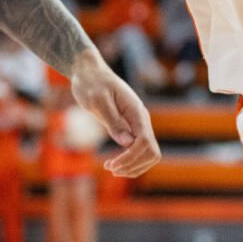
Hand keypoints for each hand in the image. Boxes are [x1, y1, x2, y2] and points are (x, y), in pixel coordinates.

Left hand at [69, 49, 161, 177]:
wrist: (90, 73)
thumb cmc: (92, 84)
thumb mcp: (98, 100)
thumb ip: (113, 120)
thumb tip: (127, 143)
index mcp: (136, 112)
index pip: (144, 142)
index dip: (131, 158)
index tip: (111, 165)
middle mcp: (141, 119)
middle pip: (152, 152)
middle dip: (134, 165)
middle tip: (111, 168)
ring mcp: (137, 125)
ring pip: (149, 154)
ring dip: (133, 167)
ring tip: (112, 168)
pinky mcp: (130, 128)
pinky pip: (139, 150)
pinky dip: (130, 162)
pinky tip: (114, 163)